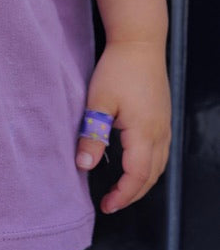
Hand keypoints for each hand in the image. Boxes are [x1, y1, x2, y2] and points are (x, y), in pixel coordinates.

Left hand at [76, 40, 171, 213]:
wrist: (139, 43)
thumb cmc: (118, 70)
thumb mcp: (98, 102)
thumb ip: (93, 135)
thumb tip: (84, 165)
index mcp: (144, 133)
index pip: (137, 176)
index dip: (122, 195)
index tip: (105, 206)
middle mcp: (160, 134)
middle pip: (151, 176)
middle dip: (132, 194)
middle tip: (111, 203)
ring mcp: (165, 126)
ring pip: (158, 166)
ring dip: (141, 182)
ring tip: (121, 190)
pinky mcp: (163, 118)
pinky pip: (160, 152)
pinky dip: (148, 167)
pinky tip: (133, 165)